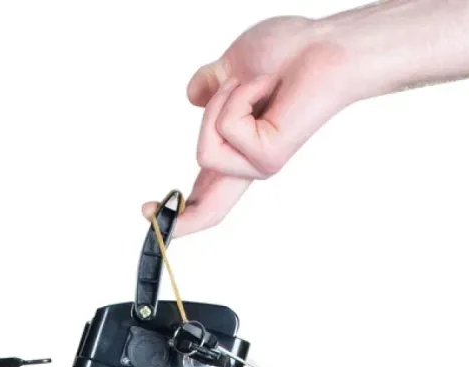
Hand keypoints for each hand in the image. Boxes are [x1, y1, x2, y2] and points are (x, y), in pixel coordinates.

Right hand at [144, 16, 359, 236]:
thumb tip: (193, 94)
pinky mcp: (268, 158)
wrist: (324, 46)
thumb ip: (210, 85)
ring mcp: (258, 165)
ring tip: (249, 85)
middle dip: (176, 219)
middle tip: (144, 211)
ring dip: (219, 106)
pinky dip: (238, 97)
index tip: (148, 213)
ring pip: (204, 151)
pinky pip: (227, 129)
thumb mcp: (232, 68)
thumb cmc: (288, 52)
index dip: (176, 211)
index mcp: (236, 151)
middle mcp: (247, 165)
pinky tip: (264, 87)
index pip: (205, 192)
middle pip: (208, 212)